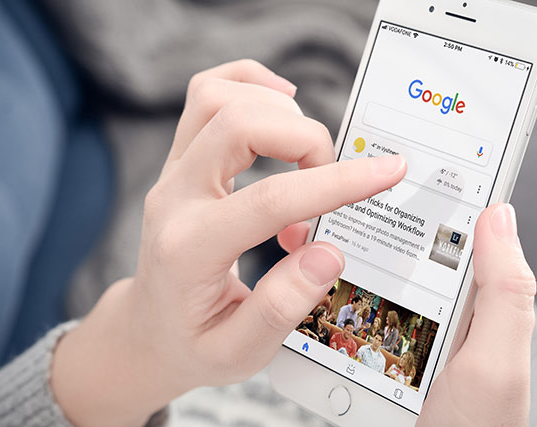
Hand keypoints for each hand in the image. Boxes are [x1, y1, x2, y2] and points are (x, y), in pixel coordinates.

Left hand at [50, 60, 406, 426]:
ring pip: (217, 98)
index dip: (335, 183)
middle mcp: (175, 199)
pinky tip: (281, 105)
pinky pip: (205, 94)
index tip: (387, 172)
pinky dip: (248, 84)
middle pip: (238, 125)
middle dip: (307, 140)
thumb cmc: (195, 342)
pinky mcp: (180, 160)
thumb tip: (329, 253)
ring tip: (310, 155)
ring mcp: (173, 173)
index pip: (269, 199)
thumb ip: (283, 306)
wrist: (149, 331)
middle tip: (333, 183)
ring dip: (278, 111)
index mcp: (191, 250)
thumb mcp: (240, 351)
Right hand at [280, 204, 535, 424]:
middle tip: (333, 184)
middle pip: (401, 253)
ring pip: (364, 285)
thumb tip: (498, 211)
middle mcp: (436, 315)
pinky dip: (319, 307)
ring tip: (303, 230)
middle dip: (369, 219)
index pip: (459, 234)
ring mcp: (399, 339)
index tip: (406, 151)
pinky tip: (299, 290)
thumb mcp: (497, 364)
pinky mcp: (369, 363)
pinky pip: (342, 326)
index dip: (440, 191)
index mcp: (475, 305)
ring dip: (335, 260)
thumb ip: (506, 292)